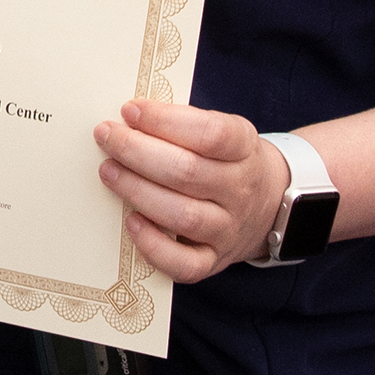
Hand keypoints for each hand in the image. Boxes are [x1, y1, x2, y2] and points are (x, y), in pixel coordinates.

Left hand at [95, 101, 291, 283]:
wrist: (268, 204)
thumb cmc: (226, 160)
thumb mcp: (223, 131)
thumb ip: (184, 122)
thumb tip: (129, 117)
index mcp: (245, 150)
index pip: (212, 134)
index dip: (166, 121)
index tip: (130, 110)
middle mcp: (240, 191)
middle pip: (187, 172)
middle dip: (137, 151)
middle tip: (106, 136)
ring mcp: (228, 229)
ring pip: (183, 215)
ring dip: (137, 191)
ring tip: (108, 171)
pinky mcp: (213, 260)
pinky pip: (184, 264)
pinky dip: (154, 246)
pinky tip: (131, 222)